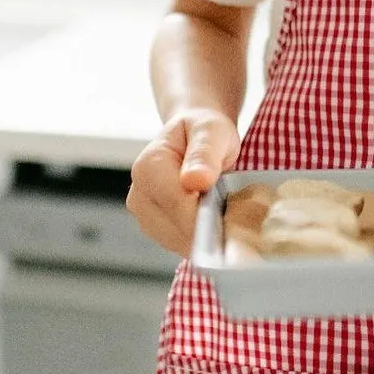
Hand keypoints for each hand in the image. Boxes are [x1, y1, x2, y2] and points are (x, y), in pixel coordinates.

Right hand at [126, 108, 240, 256]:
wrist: (194, 134)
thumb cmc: (204, 130)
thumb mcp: (211, 130)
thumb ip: (204, 153)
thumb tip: (195, 180)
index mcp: (148, 168)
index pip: (178, 206)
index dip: (208, 214)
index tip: (234, 211)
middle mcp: (139, 195)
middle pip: (178, 228)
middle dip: (210, 225)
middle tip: (235, 209)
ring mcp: (144, 215)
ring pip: (180, 241)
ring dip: (207, 234)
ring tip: (224, 210)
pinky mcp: (155, 229)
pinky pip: (181, 243)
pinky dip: (201, 238)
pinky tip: (215, 220)